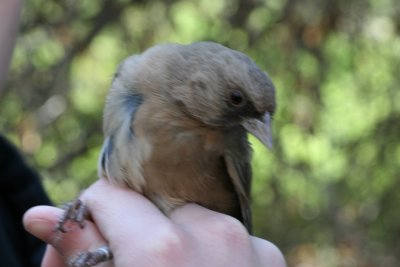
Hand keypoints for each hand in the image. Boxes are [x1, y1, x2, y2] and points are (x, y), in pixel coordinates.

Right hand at [23, 179, 285, 266]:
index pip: (110, 194)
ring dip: (172, 243)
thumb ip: (81, 257)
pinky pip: (225, 239)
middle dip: (131, 231)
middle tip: (121, 266)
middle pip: (153, 206)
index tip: (84, 245)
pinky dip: (207, 254)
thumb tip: (40, 217)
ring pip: (191, 220)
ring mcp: (252, 247)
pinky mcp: (271, 260)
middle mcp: (217, 236)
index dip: (90, 219)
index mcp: (164, 250)